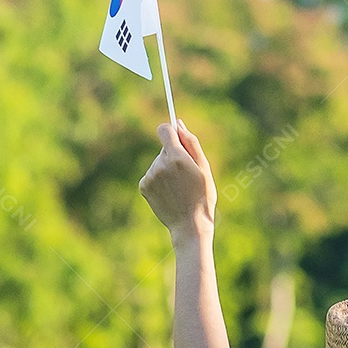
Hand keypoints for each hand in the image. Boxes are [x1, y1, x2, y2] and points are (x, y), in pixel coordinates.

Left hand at [139, 119, 217, 239]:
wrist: (189, 224)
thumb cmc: (202, 195)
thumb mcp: (204, 167)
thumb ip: (191, 143)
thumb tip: (178, 123)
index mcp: (177, 157)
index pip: (164, 130)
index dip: (171, 132)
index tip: (177, 137)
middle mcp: (160, 164)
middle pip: (164, 148)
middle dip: (174, 155)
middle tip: (187, 174)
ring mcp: (150, 176)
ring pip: (158, 162)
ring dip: (167, 169)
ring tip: (179, 187)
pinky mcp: (143, 186)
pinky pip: (152, 174)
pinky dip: (160, 179)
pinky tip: (170, 192)